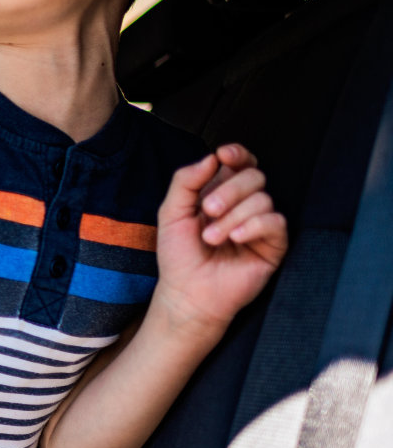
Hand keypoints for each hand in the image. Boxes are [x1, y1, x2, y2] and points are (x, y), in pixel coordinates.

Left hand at [153, 143, 287, 334]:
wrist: (187, 293)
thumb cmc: (179, 256)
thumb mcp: (171, 212)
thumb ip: (186, 181)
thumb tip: (212, 158)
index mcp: (220, 193)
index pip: (240, 164)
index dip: (237, 154)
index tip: (224, 155)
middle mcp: (243, 206)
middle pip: (254, 176)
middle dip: (229, 190)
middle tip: (208, 211)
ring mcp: (260, 225)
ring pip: (263, 199)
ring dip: (233, 216)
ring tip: (212, 238)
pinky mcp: (273, 246)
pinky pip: (276, 222)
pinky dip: (254, 226)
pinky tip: (235, 238)